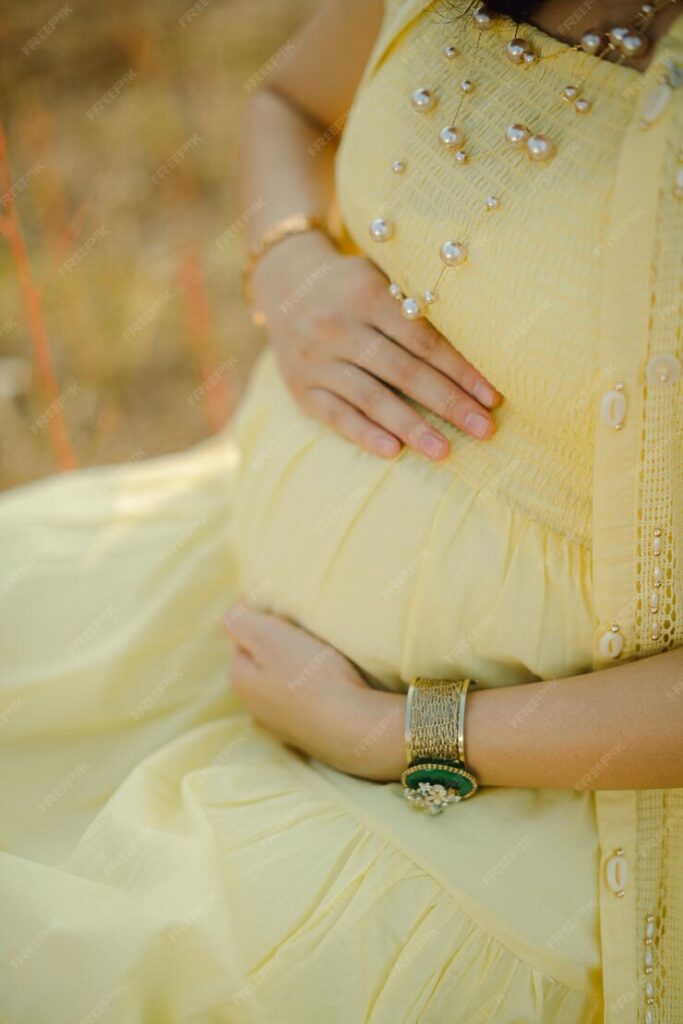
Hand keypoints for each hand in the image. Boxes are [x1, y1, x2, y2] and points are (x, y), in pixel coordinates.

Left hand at [221, 603, 405, 781]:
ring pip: (282, 684)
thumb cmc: (311, 676)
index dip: (265, 622)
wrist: (353, 727)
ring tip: (324, 661)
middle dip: (279, 647)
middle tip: (308, 637)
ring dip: (297, 670)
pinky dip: (312, 692)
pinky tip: (332, 687)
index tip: (290, 619)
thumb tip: (232, 613)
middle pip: (261, 663)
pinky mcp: (306, 736)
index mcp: (240, 679)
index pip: (242, 638)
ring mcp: (279, 726)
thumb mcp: (269, 636)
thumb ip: (240, 621)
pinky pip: (303, 704)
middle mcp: (253, 706)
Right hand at [251, 230, 502, 461]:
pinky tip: (393, 452)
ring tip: (444, 451)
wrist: (284, 284)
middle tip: (484, 429)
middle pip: (403, 372)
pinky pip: (335, 416)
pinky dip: (364, 434)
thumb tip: (480, 343)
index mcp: (366, 294)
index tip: (493, 396)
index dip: (460, 369)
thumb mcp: (381, 277)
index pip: (423, 338)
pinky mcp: (301, 389)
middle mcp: (337, 327)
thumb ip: (417, 302)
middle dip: (448, 403)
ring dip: (411, 427)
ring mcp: (316, 361)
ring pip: (371, 398)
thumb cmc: (353, 285)